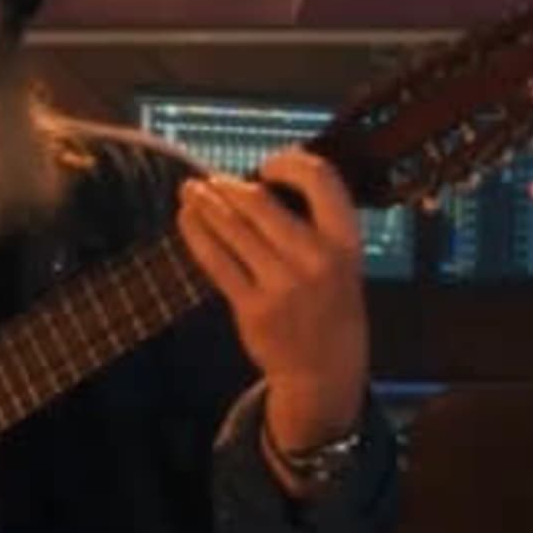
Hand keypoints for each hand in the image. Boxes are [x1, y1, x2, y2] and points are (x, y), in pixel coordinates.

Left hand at [178, 147, 369, 423]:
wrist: (325, 371)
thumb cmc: (330, 305)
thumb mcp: (343, 261)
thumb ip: (315, 224)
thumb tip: (261, 181)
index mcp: (345, 241)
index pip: (320, 179)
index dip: (288, 161)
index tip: (267, 166)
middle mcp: (316, 259)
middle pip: (260, 203)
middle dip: (228, 186)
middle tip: (212, 180)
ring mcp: (282, 285)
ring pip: (232, 228)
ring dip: (205, 203)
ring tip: (189, 190)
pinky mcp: (253, 307)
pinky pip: (216, 261)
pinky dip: (196, 234)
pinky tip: (186, 218)